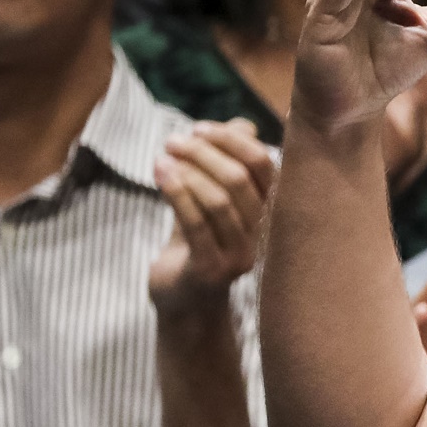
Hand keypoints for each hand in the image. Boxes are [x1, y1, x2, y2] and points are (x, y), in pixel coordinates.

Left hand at [150, 118, 275, 314]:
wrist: (183, 301)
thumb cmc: (197, 245)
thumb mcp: (212, 200)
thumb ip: (226, 165)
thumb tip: (243, 125)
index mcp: (268, 212)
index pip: (264, 165)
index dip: (232, 140)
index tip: (198, 129)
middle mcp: (262, 234)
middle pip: (240, 179)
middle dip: (204, 152)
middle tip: (173, 142)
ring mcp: (239, 255)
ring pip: (219, 200)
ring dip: (187, 170)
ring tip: (162, 157)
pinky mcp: (211, 271)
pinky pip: (196, 225)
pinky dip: (177, 193)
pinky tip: (159, 174)